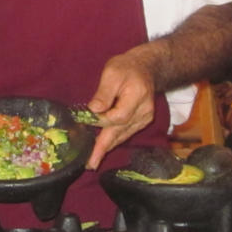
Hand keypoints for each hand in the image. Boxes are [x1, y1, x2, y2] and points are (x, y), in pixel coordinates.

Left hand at [85, 52, 155, 169]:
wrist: (146, 68)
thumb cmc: (126, 68)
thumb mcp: (112, 73)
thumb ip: (103, 92)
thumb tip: (93, 110)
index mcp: (136, 96)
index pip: (117, 116)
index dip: (101, 121)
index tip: (85, 120)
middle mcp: (143, 111)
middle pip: (120, 132)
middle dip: (103, 148)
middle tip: (90, 163)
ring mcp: (144, 118)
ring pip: (123, 135)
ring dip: (108, 147)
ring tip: (94, 160)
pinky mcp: (143, 121)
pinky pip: (127, 133)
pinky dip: (115, 140)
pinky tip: (104, 146)